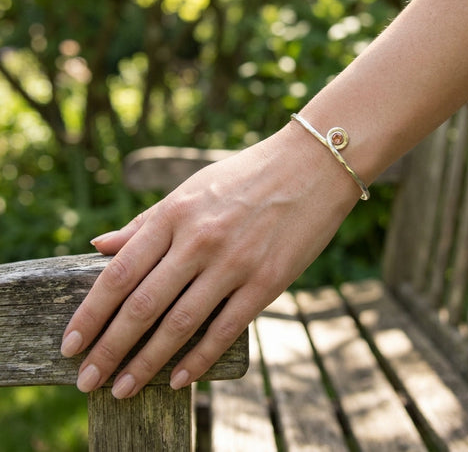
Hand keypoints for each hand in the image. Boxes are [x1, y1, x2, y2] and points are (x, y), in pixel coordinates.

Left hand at [60, 123, 358, 398]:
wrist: (312, 166)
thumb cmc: (246, 175)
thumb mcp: (190, 188)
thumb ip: (146, 222)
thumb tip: (99, 245)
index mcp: (175, 213)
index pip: (119, 274)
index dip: (90, 314)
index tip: (70, 344)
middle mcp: (199, 240)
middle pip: (142, 306)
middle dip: (109, 349)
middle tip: (86, 381)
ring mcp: (235, 263)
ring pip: (179, 324)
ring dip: (147, 363)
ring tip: (122, 388)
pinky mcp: (268, 281)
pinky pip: (226, 328)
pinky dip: (200, 358)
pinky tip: (179, 378)